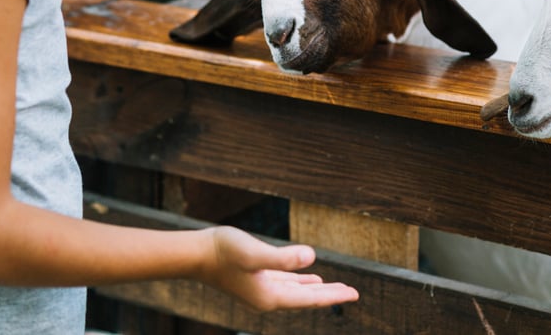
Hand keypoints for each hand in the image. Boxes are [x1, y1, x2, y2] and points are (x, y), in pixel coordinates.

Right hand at [203, 226, 358, 311]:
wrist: (196, 254)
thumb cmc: (223, 252)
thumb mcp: (254, 253)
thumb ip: (282, 258)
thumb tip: (311, 258)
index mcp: (270, 297)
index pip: (309, 299)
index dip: (333, 296)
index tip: (354, 294)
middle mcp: (267, 298)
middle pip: (306, 298)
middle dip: (330, 294)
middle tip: (353, 293)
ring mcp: (260, 290)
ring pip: (297, 291)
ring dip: (316, 289)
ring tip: (335, 288)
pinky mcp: (254, 279)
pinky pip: (285, 283)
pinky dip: (299, 282)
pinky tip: (306, 277)